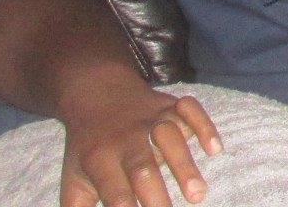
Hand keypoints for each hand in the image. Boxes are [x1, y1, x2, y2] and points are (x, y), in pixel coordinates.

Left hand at [59, 81, 220, 206]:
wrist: (95, 92)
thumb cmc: (88, 149)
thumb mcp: (73, 180)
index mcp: (99, 160)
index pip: (114, 192)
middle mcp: (126, 138)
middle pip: (142, 168)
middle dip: (157, 196)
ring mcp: (150, 118)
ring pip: (169, 137)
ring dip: (184, 165)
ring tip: (197, 194)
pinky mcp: (170, 104)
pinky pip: (190, 109)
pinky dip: (204, 126)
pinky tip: (214, 149)